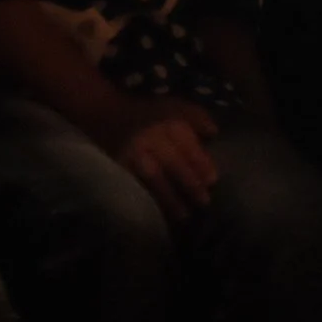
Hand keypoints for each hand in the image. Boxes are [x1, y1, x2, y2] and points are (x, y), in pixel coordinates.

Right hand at [108, 97, 219, 220]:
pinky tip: (159, 213)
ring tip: (184, 215)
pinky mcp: (120, 166)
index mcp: (168, 123)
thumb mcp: (177, 106)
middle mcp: (150, 139)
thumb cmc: (152, 113)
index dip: (201, 163)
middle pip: (172, 163)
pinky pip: (136, 185)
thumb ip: (198, 117)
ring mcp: (133, 154)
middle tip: (204, 201)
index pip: (187, 145)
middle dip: (189, 183)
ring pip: (153, 178)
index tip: (212, 181)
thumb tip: (213, 133)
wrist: (108, 114)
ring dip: (169, 198)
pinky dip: (149, 199)